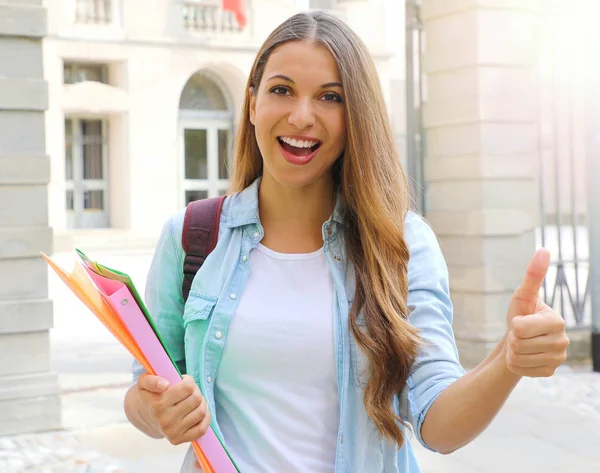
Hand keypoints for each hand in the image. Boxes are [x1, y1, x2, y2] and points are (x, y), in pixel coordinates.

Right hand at [137, 374, 210, 444]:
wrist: (145, 416)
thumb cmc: (151, 395)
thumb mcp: (144, 382)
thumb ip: (152, 380)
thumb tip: (164, 385)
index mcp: (158, 404)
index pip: (187, 387)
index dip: (189, 380)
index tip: (184, 381)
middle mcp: (165, 420)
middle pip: (196, 398)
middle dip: (196, 391)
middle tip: (189, 391)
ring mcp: (172, 432)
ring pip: (201, 412)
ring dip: (201, 402)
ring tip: (193, 400)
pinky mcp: (179, 440)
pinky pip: (201, 429)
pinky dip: (205, 418)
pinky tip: (198, 410)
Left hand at [504, 248, 569, 376]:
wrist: (519, 338)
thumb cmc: (521, 313)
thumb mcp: (523, 295)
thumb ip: (533, 275)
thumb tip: (544, 250)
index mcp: (557, 321)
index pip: (521, 328)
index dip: (514, 324)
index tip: (521, 320)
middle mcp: (563, 341)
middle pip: (518, 344)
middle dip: (512, 338)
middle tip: (519, 333)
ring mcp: (558, 358)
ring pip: (518, 358)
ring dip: (512, 351)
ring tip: (520, 344)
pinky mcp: (549, 372)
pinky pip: (520, 370)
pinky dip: (515, 363)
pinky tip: (523, 356)